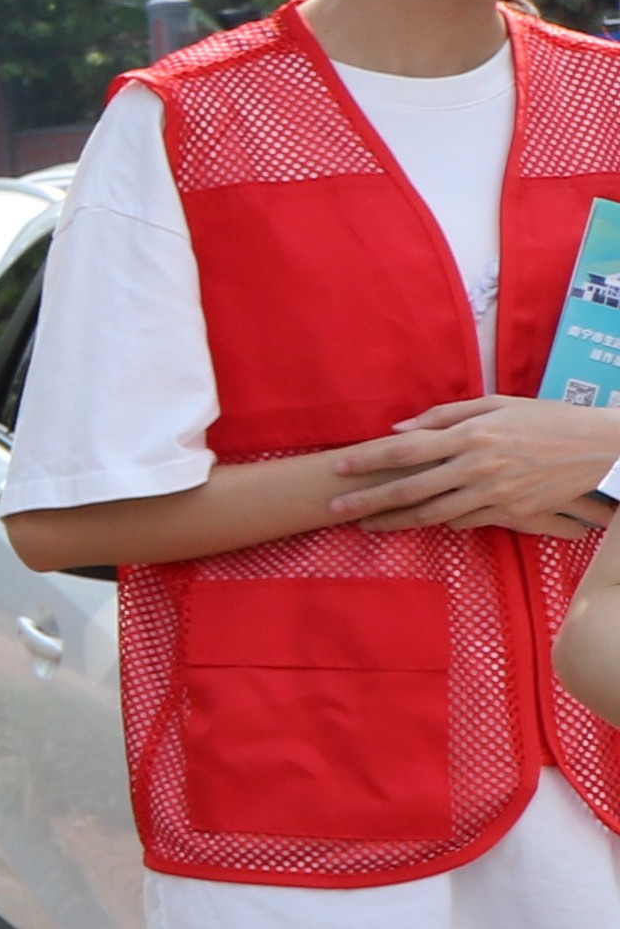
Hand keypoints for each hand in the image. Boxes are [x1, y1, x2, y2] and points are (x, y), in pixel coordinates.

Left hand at [330, 395, 619, 534]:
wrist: (600, 448)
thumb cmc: (545, 419)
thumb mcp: (496, 404)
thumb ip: (444, 415)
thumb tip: (398, 430)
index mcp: (471, 435)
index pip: (406, 451)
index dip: (367, 460)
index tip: (339, 468)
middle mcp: (478, 467)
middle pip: (410, 488)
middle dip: (368, 500)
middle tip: (335, 507)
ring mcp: (495, 493)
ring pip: (433, 513)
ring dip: (395, 521)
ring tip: (366, 524)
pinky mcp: (512, 513)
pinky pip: (466, 522)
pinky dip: (441, 522)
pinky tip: (419, 522)